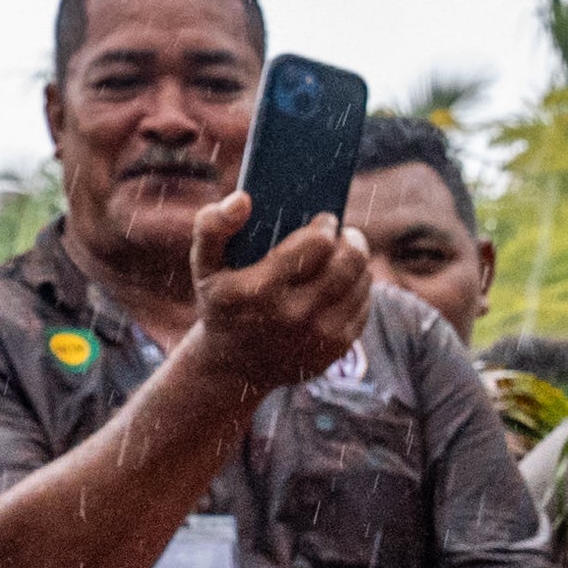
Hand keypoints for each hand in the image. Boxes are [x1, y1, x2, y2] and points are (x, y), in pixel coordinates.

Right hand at [169, 190, 372, 402]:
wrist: (232, 367)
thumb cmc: (221, 303)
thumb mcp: (203, 266)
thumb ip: (211, 226)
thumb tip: (244, 199)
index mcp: (259, 290)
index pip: (317, 244)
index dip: (326, 225)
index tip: (323, 220)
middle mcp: (293, 316)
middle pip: (349, 260)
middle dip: (351, 239)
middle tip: (342, 235)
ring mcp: (318, 336)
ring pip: (362, 280)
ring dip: (357, 262)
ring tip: (343, 255)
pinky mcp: (336, 348)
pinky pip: (363, 303)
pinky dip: (359, 287)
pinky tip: (343, 282)